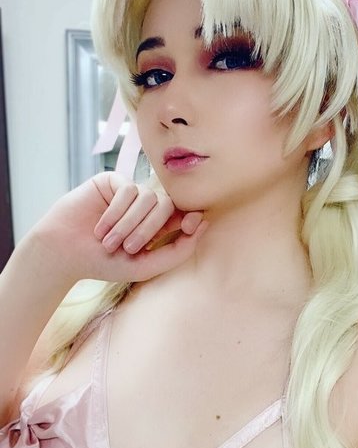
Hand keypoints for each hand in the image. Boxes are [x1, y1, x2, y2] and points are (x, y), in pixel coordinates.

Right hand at [34, 172, 207, 283]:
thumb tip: (204, 225)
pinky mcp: (112, 181)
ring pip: (149, 197)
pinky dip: (117, 211)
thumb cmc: (103, 263)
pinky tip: (101, 227)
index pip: (183, 215)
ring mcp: (129, 193)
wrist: (64, 253)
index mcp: (157, 227)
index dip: (191, 217)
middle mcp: (146, 207)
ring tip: (110, 242)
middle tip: (130, 248)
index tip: (193, 224)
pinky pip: (128, 189)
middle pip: (167, 205)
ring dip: (130, 224)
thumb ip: (177, 252)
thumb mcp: (145, 266)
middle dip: (151, 228)